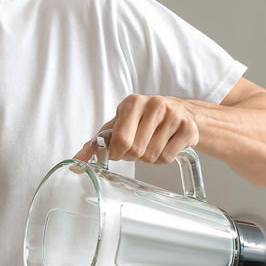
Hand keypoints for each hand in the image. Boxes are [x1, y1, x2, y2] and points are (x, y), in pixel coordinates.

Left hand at [75, 94, 199, 164]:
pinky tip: (165, 146)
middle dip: (133, 156)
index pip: (120, 139)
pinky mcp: (189, 128)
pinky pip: (168, 158)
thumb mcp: (118, 125)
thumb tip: (76, 163)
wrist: (181, 112)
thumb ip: (96, 143)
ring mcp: (174, 115)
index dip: (117, 153)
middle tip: (137, 148)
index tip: (118, 152)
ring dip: (149, 159)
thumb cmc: (143, 120)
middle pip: (136, 150)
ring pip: (152, 156)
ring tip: (152, 145)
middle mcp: (154, 105)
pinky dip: (163, 159)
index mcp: (132, 103)